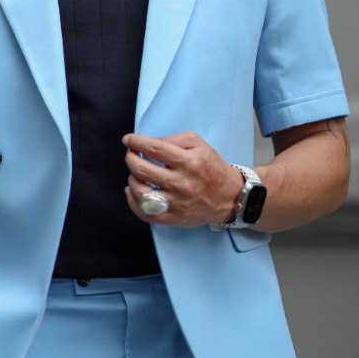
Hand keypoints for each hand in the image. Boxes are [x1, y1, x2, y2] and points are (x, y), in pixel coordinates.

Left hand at [122, 131, 239, 227]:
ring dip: (131, 179)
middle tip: (131, 155)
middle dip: (130, 158)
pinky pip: (146, 213)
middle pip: (142, 169)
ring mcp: (177, 203)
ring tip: (134, 173)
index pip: (154, 148)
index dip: (135, 142)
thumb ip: (172, 139)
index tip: (128, 140)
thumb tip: (146, 141)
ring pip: (141, 192)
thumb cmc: (211, 167)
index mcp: (189, 162)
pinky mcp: (174, 218)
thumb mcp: (198, 144)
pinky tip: (132, 191)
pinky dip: (133, 202)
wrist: (229, 196)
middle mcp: (182, 183)